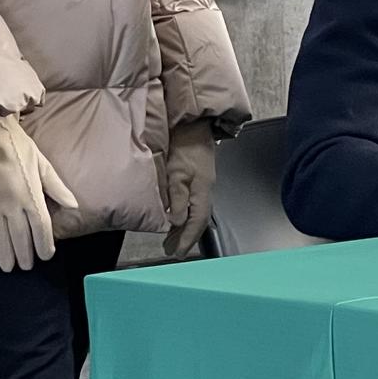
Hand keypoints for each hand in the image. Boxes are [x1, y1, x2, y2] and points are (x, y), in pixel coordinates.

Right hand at [0, 116, 78, 271]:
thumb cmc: (19, 148)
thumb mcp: (42, 164)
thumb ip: (57, 187)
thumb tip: (73, 205)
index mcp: (31, 195)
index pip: (41, 226)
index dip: (44, 244)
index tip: (47, 256)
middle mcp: (13, 204)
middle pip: (21, 237)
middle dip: (25, 255)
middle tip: (27, 267)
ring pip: (0, 238)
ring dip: (6, 255)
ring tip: (9, 267)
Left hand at [160, 119, 215, 260]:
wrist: (193, 125)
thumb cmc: (183, 146)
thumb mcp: (176, 172)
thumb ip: (177, 197)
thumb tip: (177, 221)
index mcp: (202, 191)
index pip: (197, 221)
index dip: (187, 238)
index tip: (177, 253)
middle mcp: (206, 190)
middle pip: (199, 220)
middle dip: (186, 237)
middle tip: (171, 250)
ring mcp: (204, 184)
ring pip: (197, 213)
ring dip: (185, 228)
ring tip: (171, 239)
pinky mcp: (199, 179)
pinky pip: (195, 204)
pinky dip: (186, 216)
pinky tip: (178, 219)